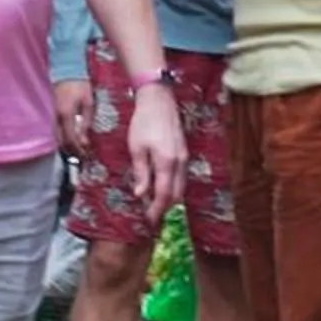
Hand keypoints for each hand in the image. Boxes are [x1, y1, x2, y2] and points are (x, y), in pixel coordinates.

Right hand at [53, 80, 93, 156]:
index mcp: (66, 115)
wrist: (66, 69)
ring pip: (56, 135)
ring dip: (66, 144)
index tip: (85, 155)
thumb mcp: (88, 103)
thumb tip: (84, 139)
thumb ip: (85, 122)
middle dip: (70, 150)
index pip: (70, 139)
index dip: (77, 150)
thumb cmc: (80, 84)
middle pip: (61, 140)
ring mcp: (52, 114)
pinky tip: (70, 136)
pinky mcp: (51, 110)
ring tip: (76, 148)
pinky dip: (62, 135)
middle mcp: (56, 117)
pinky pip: (55, 128)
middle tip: (81, 155)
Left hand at [124, 83, 184, 216]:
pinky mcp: (184, 152)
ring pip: (181, 186)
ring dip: (169, 197)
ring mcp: (184, 157)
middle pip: (176, 194)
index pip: (164, 194)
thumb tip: (141, 195)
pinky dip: (173, 186)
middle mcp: (180, 162)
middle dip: (164, 207)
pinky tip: (161, 185)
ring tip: (154, 202)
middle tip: (150, 215)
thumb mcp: (136, 148)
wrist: (159, 100)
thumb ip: (141, 173)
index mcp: (167, 162)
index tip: (148, 220)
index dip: (157, 210)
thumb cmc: (143, 122)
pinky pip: (181, 176)